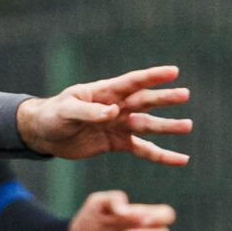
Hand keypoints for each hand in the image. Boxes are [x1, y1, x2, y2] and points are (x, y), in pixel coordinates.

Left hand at [19, 66, 190, 164]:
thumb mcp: (66, 111)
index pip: (131, 82)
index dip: (151, 77)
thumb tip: (112, 112)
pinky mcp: (117, 143)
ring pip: (148, 126)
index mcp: (105, 92)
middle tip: (185, 95)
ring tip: (187, 126)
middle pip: (144, 102)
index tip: (172, 72)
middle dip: (164, 99)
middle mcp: (116, 106)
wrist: (44, 134)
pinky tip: (180, 159)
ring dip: (167, 127)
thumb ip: (88, 112)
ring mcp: (119, 125)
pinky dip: (161, 155)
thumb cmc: (52, 115)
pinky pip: (143, 149)